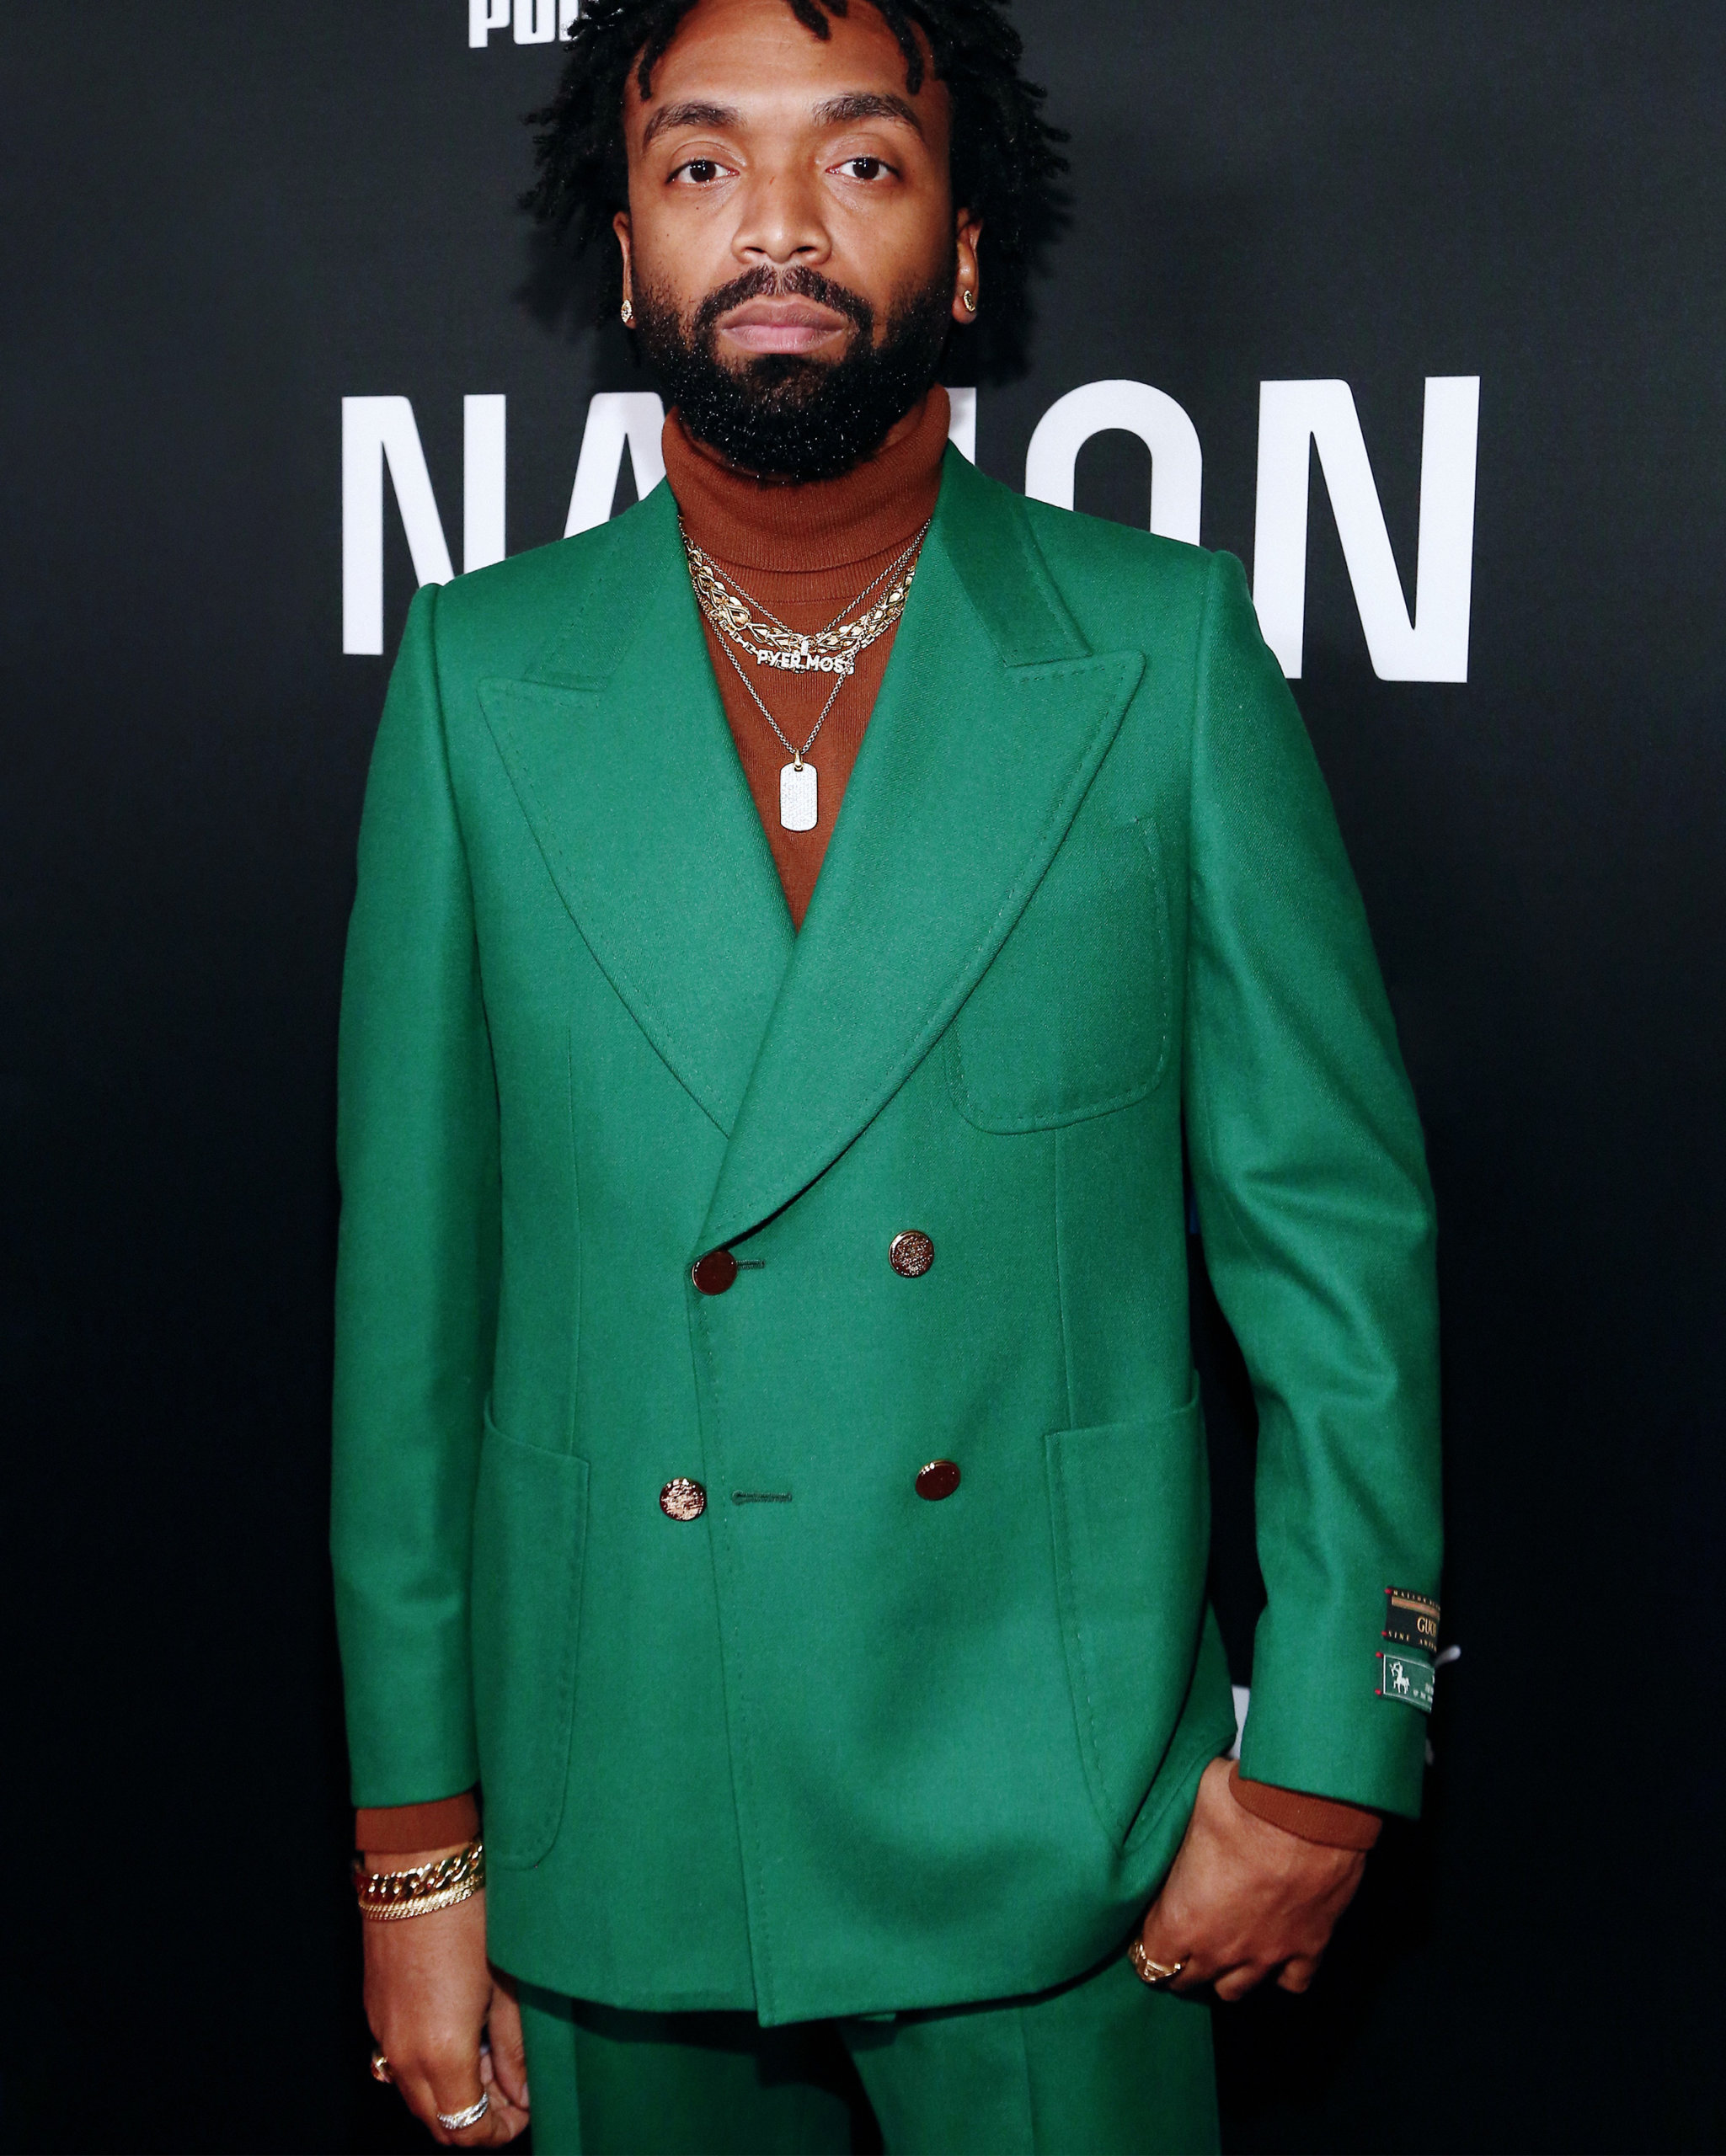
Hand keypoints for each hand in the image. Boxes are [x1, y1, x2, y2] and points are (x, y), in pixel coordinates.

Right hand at [363, 1847, 529, 2145]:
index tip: (525, 2110)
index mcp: (440, 2054)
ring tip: (489, 2054)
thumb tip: (524, 2095)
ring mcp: (382, 2032)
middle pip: (436, 2122)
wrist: (420, 1864)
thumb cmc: (473, 1914)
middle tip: (511, 2088)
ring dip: (451, 2092)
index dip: (500, 2131)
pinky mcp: (374, 2008)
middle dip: (476, 2118)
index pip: (465, 2130)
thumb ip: (515, 2049)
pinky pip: (397, 2061)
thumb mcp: (509, 1984)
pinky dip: (428, 2066)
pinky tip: (459, 2029)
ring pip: (415, 2094)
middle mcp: (402, 2053)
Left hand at [1137, 1758, 1366, 2001]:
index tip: (1149, 1928)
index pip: (1150, 1957)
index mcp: (1182, 1920)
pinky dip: (1281, 1974)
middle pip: (1188, 1980)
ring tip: (1223, 1952)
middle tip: (1181, 1941)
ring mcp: (1267, 1955)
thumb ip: (1180, 1837)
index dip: (1145, 1943)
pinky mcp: (1310, 1948)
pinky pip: (1291, 1983)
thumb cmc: (1239, 1803)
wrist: (1308, 1809)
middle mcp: (1221, 1949)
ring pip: (1235, 1990)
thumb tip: (1178, 1825)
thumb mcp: (1188, 1809)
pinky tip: (1276, 1956)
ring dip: (1224, 1974)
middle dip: (1180, 1964)